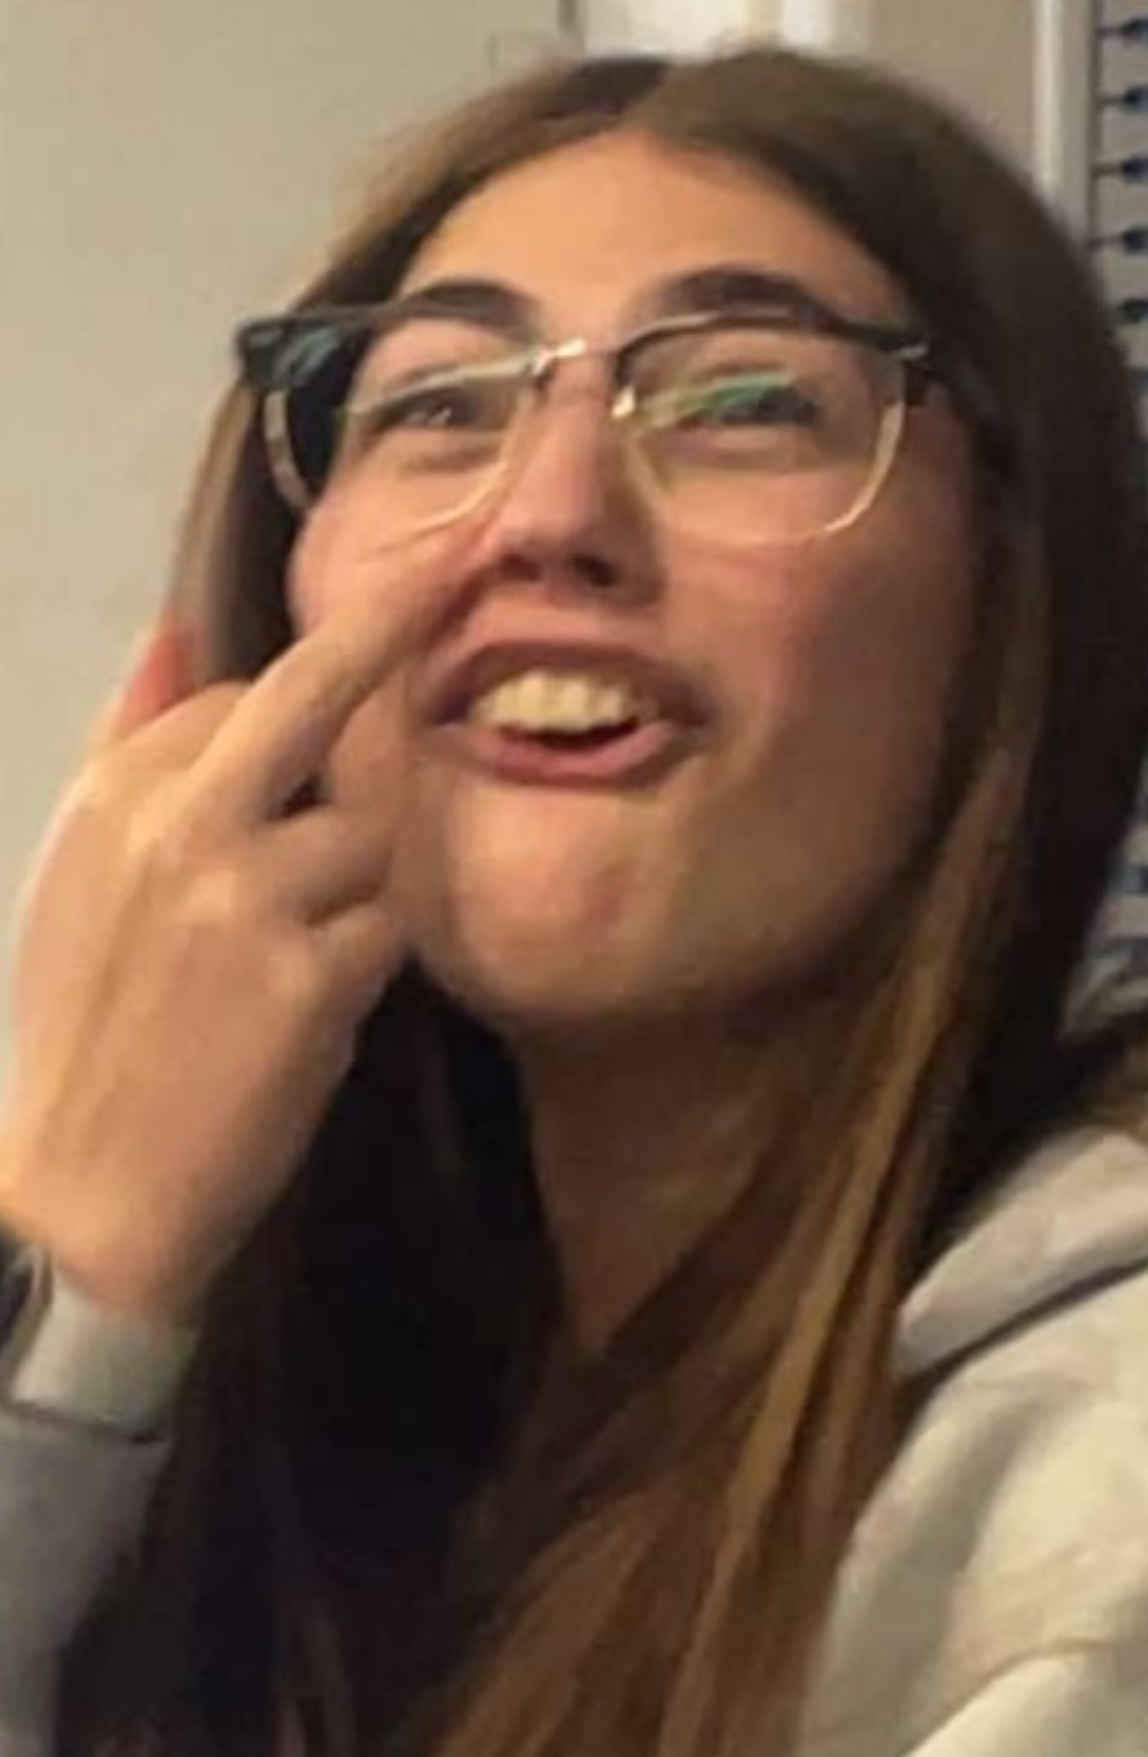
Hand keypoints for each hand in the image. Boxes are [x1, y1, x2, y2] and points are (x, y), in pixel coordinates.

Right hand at [0, 594, 410, 1320]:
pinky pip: (390, 922)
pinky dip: (370, 956)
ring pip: (372, 832)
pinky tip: (317, 1006)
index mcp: (120, 793)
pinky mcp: (314, 978)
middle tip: (459, 566)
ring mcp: (252, 898)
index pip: (252, 696)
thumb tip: (176, 629)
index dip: (306, 715)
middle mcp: (185, 823)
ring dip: (364, 880)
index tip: (364, 666)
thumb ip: (130, 740)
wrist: (85, 1189)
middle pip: (315, 695)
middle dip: (392, 626)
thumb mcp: (78, 867)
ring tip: (299, 953)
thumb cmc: (86, 1023)